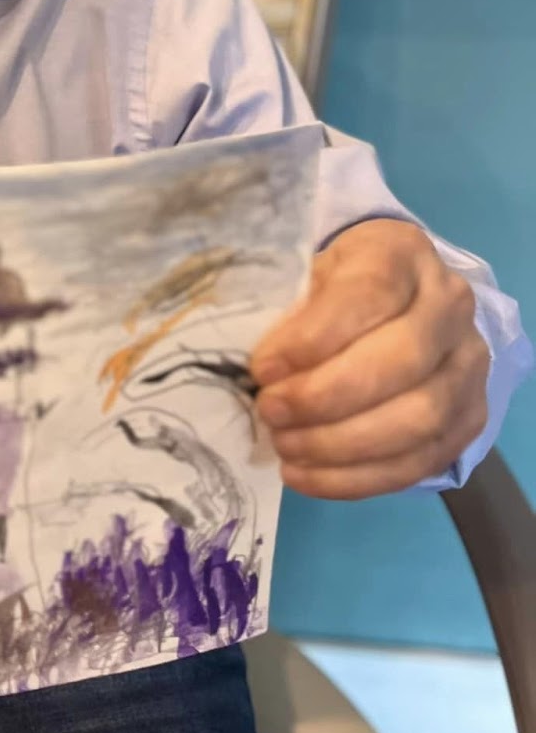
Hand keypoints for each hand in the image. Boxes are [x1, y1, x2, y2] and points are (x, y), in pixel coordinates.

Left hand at [250, 219, 488, 499]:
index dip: (314, 338)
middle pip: (401, 361)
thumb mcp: (304, 276)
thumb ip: (287, 314)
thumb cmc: (332, 287)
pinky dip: (357, 478)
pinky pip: (420, 461)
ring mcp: (468, 365)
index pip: (368, 294)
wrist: (400, 299)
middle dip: (325, 397)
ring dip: (340, 444)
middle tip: (270, 411)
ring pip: (418, 418)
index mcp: (401, 254)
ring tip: (284, 446)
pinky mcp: (469, 418)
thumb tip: (262, 372)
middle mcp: (449, 306)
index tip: (263, 369)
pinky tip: (305, 476)